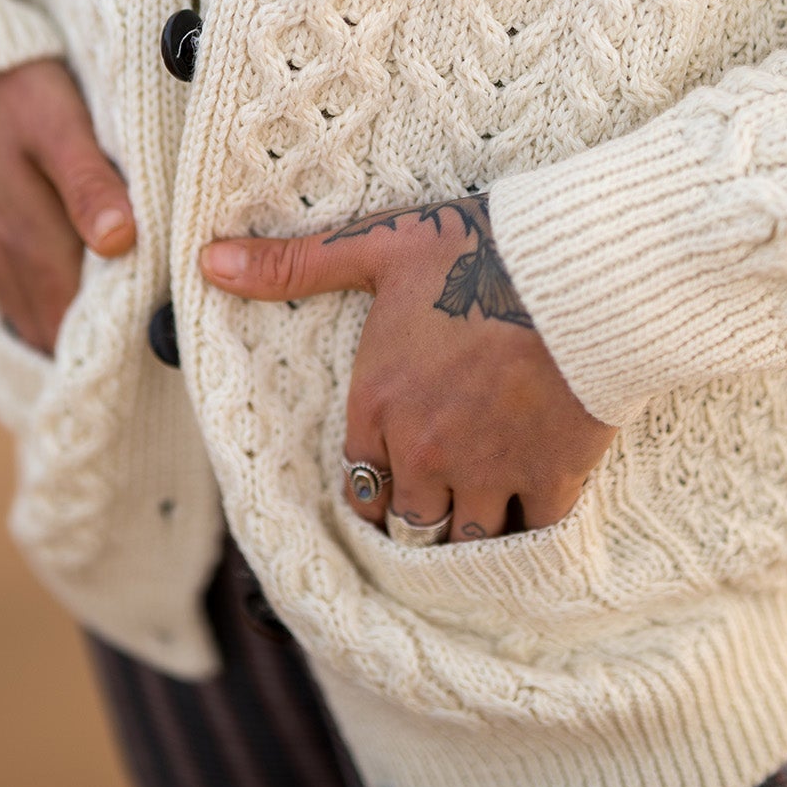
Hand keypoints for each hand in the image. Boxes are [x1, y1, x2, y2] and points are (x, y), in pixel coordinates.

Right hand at [0, 59, 134, 354]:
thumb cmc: (13, 90)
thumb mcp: (57, 121)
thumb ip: (88, 181)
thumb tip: (119, 242)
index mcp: (27, 232)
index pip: (78, 311)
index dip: (121, 331)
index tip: (166, 334)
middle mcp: (1, 256)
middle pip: (58, 323)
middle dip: (105, 337)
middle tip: (159, 337)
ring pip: (35, 316)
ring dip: (76, 328)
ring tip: (129, 329)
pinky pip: (17, 298)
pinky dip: (51, 309)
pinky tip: (83, 304)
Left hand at [200, 197, 613, 539]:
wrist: (576, 268)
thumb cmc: (475, 249)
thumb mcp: (377, 247)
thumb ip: (294, 265)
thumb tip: (209, 262)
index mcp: (378, 404)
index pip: (359, 484)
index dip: (374, 488)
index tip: (390, 483)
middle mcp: (426, 450)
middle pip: (413, 525)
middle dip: (421, 519)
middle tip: (437, 505)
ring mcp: (490, 470)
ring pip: (469, 540)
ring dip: (472, 533)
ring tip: (484, 517)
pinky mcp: (552, 475)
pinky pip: (536, 534)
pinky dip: (534, 531)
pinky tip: (535, 518)